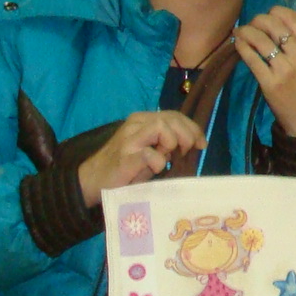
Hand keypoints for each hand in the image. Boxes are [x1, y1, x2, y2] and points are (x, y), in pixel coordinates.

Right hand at [77, 111, 206, 206]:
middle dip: (187, 135)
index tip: (202, 144)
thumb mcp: (150, 150)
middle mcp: (135, 124)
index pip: (173, 115)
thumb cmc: (125, 168)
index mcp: (142, 120)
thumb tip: (193, 142)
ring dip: (172, 143)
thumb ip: (166, 142)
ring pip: (161, 127)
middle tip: (187, 152)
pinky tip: (156, 169)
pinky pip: (150, 154)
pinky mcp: (125, 157)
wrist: (93, 180)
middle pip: (170, 119)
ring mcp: (129, 139)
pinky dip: (159, 162)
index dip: (192, 127)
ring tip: (169, 158)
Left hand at [235, 6, 295, 137]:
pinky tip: (238, 44)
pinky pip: (252, 58)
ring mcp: (285, 70)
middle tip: (252, 24)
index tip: (269, 15)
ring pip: (260, 39)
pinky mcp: (269, 82)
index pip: (293, 19)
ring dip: (246, 31)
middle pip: (274, 25)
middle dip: (258, 20)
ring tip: (240, 32)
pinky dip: (242, 47)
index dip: (277, 12)